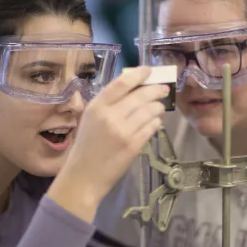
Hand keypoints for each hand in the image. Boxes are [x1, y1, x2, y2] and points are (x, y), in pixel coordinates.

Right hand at [48, 66, 168, 222]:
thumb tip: (132, 86)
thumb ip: (108, 103)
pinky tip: (155, 122)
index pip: (122, 83)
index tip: (149, 70)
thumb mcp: (90, 118)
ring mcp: (124, 131)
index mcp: (97, 107)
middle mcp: (111, 116)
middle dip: (155, 89)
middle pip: (141, 95)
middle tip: (163, 88)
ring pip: (150, 110)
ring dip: (158, 106)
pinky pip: (152, 127)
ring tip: (159, 106)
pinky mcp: (134, 145)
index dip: (138, 74)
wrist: (84, 177)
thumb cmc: (86, 145)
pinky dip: (156, 122)